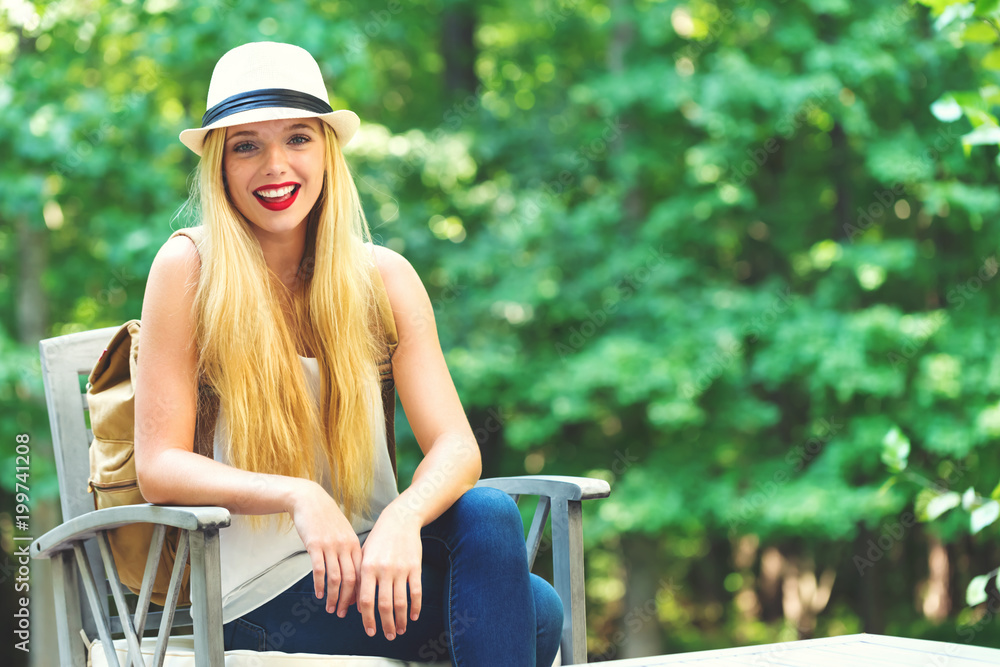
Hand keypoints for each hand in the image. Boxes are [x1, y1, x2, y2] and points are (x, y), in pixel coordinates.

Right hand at [289, 479, 361, 616]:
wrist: (310, 500)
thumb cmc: (327, 519)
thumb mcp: (343, 533)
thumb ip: (348, 551)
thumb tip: (352, 575)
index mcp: (355, 544)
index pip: (362, 573)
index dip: (360, 591)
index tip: (356, 606)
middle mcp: (345, 546)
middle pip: (351, 579)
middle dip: (347, 599)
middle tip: (342, 613)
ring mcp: (331, 546)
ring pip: (335, 578)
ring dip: (333, 596)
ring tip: (330, 608)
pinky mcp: (315, 545)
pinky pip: (320, 570)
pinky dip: (320, 585)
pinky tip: (319, 595)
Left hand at [357, 503, 422, 639]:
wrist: (400, 519)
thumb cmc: (379, 539)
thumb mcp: (364, 555)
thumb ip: (359, 579)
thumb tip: (357, 605)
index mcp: (367, 568)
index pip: (366, 600)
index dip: (368, 619)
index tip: (371, 631)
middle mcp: (384, 570)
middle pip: (384, 605)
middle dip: (386, 624)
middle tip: (388, 636)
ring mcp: (401, 569)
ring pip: (401, 602)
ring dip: (400, 620)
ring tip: (400, 630)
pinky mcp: (415, 567)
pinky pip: (416, 592)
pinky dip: (415, 607)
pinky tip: (413, 616)